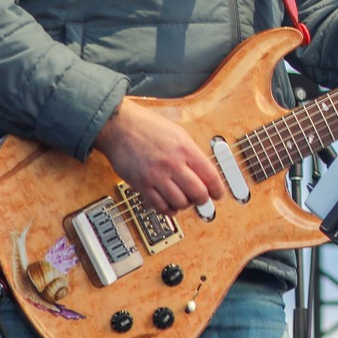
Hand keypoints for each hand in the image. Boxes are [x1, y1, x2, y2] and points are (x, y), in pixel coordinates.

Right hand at [94, 99, 225, 213]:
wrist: (119, 127)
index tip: (218, 194)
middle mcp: (172, 164)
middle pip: (198, 193)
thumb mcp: (179, 134)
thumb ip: (192, 153)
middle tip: (201, 199)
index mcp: (185, 150)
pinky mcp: (141, 185)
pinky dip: (168, 210)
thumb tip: (205, 172)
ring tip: (184, 199)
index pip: (210, 176)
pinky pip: (160, 206)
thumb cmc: (148, 127)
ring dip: (185, 204)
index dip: (217, 189)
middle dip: (203, 199)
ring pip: (180, 202)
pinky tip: (170, 205)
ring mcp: (156, 176)